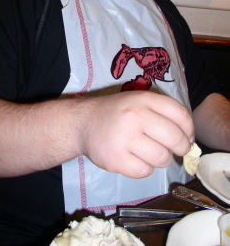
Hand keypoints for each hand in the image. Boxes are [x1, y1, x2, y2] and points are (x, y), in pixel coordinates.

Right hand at [77, 91, 193, 178]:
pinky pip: (145, 171)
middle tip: (174, 150)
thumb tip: (190, 139)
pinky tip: (134, 158)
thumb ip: (163, 113)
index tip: (187, 137)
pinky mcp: (116, 159)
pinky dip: (143, 168)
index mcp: (143, 99)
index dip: (189, 130)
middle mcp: (135, 116)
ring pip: (162, 158)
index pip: (181, 115)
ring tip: (148, 152)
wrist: (82, 123)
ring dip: (160, 159)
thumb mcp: (138, 101)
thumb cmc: (116, 113)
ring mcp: (124, 138)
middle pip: (176, 139)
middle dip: (181, 148)